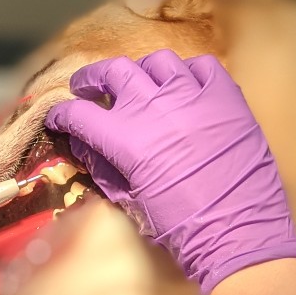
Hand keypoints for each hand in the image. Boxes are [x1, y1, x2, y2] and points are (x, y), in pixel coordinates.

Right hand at [44, 51, 295, 292]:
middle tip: (86, 86)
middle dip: (92, 78)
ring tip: (138, 84)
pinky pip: (201, 66)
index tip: (58, 118)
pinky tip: (183, 87)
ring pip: (156, 61)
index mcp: (125, 138)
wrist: (237, 233)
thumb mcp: (130, 202)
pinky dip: (186, 72)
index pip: (79, 113)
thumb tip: (83, 145)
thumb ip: (103, 168)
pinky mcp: (225, 96)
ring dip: (140, 71)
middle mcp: (154, 107)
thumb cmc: (179, 227)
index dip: (62, 115)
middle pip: (113, 71)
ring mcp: (192, 95)